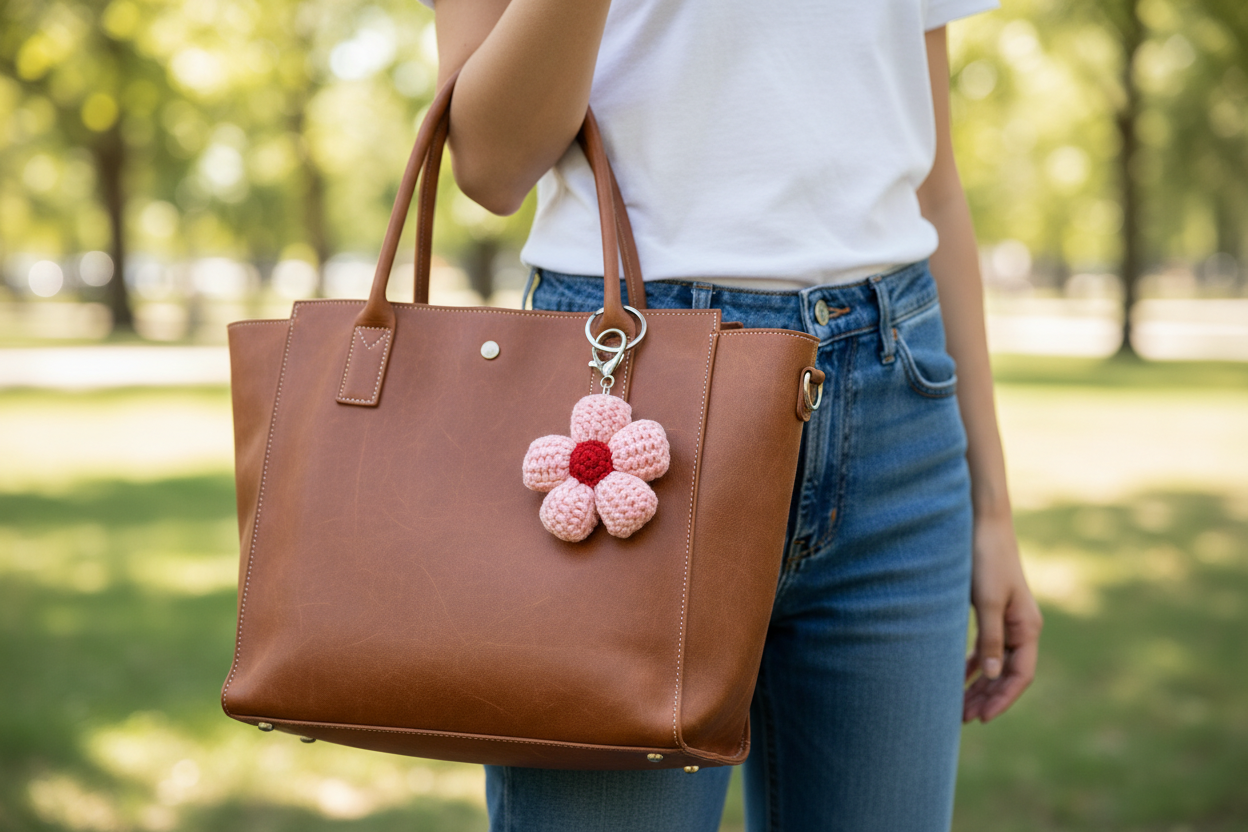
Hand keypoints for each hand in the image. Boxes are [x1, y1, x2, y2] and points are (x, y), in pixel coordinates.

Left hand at [963, 511, 1042, 722]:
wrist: (983, 524)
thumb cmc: (986, 559)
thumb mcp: (986, 601)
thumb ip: (990, 639)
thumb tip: (990, 676)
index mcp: (1028, 627)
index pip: (1020, 675)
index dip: (1002, 699)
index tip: (983, 718)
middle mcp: (1022, 628)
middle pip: (1007, 674)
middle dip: (988, 697)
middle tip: (963, 719)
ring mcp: (1008, 620)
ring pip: (995, 663)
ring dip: (979, 685)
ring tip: (959, 706)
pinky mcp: (992, 612)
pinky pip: (986, 647)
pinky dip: (972, 664)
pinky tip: (958, 677)